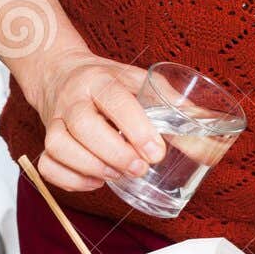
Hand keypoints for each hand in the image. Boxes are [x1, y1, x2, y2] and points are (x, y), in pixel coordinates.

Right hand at [29, 48, 165, 192]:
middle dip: (115, 153)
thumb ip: (170, 101)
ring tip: (118, 175)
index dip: (135, 126)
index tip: (156, 151)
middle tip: (141, 169)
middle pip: (84, 125)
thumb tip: (208, 125)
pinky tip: (96, 181)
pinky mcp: (46, 140)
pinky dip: (70, 180)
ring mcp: (55, 120)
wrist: (60, 72)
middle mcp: (73, 99)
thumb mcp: (138, 79)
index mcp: (99, 79)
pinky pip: (47, 165)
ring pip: (59, 147)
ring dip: (91, 167)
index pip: (114, 99)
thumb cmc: (106, 80)